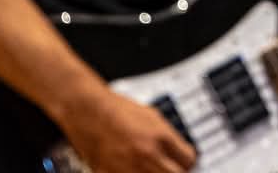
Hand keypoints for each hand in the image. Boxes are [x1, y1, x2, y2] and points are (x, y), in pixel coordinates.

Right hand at [61, 87, 196, 172]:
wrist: (88, 111)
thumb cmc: (117, 110)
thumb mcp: (153, 117)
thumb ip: (169, 137)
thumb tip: (181, 153)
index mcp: (160, 137)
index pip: (188, 160)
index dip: (187, 161)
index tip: (184, 160)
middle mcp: (147, 155)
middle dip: (176, 171)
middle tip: (171, 167)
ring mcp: (128, 168)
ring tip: (152, 167)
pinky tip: (134, 167)